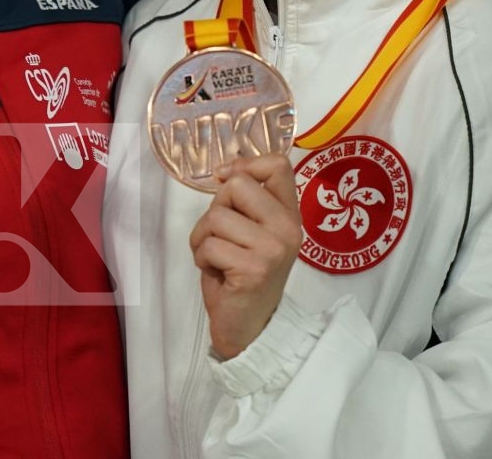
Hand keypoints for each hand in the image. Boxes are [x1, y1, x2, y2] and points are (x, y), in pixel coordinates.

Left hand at [189, 154, 302, 360]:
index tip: (225, 180)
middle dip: (216, 209)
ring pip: (217, 216)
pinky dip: (202, 259)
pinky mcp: (254, 268)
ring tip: (217, 258)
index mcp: (290, 214)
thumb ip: (246, 201)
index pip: (279, 164)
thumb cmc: (242, 274)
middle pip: (238, 185)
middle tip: (222, 237)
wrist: (248, 327)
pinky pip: (209, 245)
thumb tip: (226, 171)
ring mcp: (274, 248)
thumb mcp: (250, 230)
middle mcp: (288, 228)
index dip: (246, 164)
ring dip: (203, 238)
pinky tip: (217, 274)